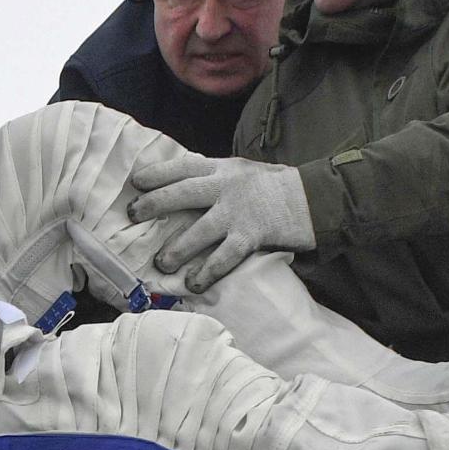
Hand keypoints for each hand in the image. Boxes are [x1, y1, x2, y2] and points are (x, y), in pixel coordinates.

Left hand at [126, 151, 315, 286]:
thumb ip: (216, 179)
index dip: (157, 174)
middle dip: (154, 204)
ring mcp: (238, 212)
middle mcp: (226, 186)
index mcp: (222, 168)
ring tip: (161, 263)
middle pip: (182, 193)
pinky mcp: (252, 235)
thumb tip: (183, 190)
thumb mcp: (243, 172)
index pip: (182, 166)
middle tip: (132, 215)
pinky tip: (193, 283)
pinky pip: (223, 257)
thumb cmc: (276, 187)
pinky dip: (206, 272)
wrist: (315, 198)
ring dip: (176, 248)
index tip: (136, 182)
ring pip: (198, 230)